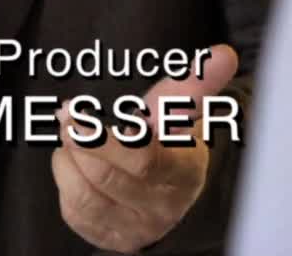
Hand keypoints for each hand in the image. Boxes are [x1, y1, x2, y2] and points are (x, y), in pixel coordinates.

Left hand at [52, 43, 238, 253]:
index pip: (142, 159)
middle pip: (108, 177)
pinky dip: (66, 186)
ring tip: (68, 140)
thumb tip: (225, 54)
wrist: (169, 191)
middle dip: (81, 144)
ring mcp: (135, 227)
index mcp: (182, 172)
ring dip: (69, 164)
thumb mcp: (181, 112)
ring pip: (87, 197)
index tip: (76, 114)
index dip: (104, 138)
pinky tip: (72, 166)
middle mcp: (161, 206)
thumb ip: (197, 83)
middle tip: (66, 119)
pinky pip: (76, 215)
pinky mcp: (110, 238)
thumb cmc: (170, 142)